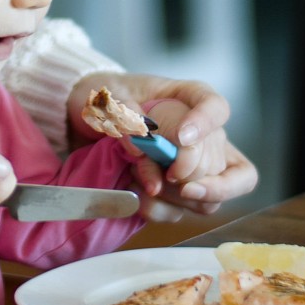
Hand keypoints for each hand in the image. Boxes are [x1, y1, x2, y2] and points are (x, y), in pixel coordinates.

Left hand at [68, 73, 257, 220]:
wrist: (88, 123)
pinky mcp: (181, 191)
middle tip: (147, 168)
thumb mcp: (109, 94)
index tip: (182, 138)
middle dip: (181, 173)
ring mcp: (197, 165)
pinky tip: (136, 196)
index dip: (205, 124)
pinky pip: (185, 210)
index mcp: (190, 98)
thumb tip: (139, 142)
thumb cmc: (107, 98)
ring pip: (209, 194)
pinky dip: (161, 209)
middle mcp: (202, 133)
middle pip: (214, 161)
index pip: (216, 109)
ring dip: (171, 195)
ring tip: (136, 181)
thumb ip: (124, 113)